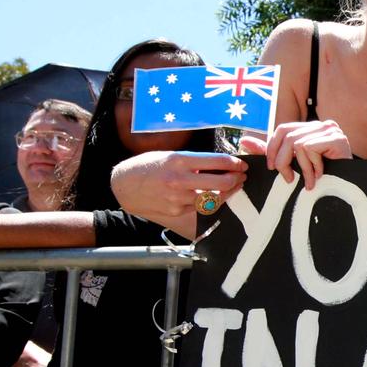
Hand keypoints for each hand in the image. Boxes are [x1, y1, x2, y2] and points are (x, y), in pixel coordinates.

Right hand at [110, 151, 247, 219]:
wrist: (125, 185)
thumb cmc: (149, 166)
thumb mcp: (170, 156)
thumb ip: (194, 161)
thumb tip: (220, 165)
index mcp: (180, 160)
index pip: (217, 161)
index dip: (234, 163)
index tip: (242, 164)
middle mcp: (180, 180)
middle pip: (221, 182)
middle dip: (236, 179)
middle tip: (241, 176)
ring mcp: (179, 198)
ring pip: (215, 198)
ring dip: (228, 192)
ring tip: (234, 186)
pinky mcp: (177, 211)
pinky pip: (202, 208)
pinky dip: (212, 201)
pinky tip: (218, 195)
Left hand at [252, 120, 351, 189]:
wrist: (350, 187)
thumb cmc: (324, 178)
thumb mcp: (294, 164)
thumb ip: (271, 151)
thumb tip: (243, 141)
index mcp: (312, 128)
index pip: (283, 129)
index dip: (272, 147)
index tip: (273, 168)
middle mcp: (323, 124)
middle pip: (287, 135)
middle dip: (282, 160)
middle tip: (287, 179)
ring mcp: (331, 129)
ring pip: (296, 143)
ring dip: (300, 168)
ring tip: (308, 181)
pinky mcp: (337, 138)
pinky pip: (308, 148)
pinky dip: (310, 166)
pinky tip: (319, 177)